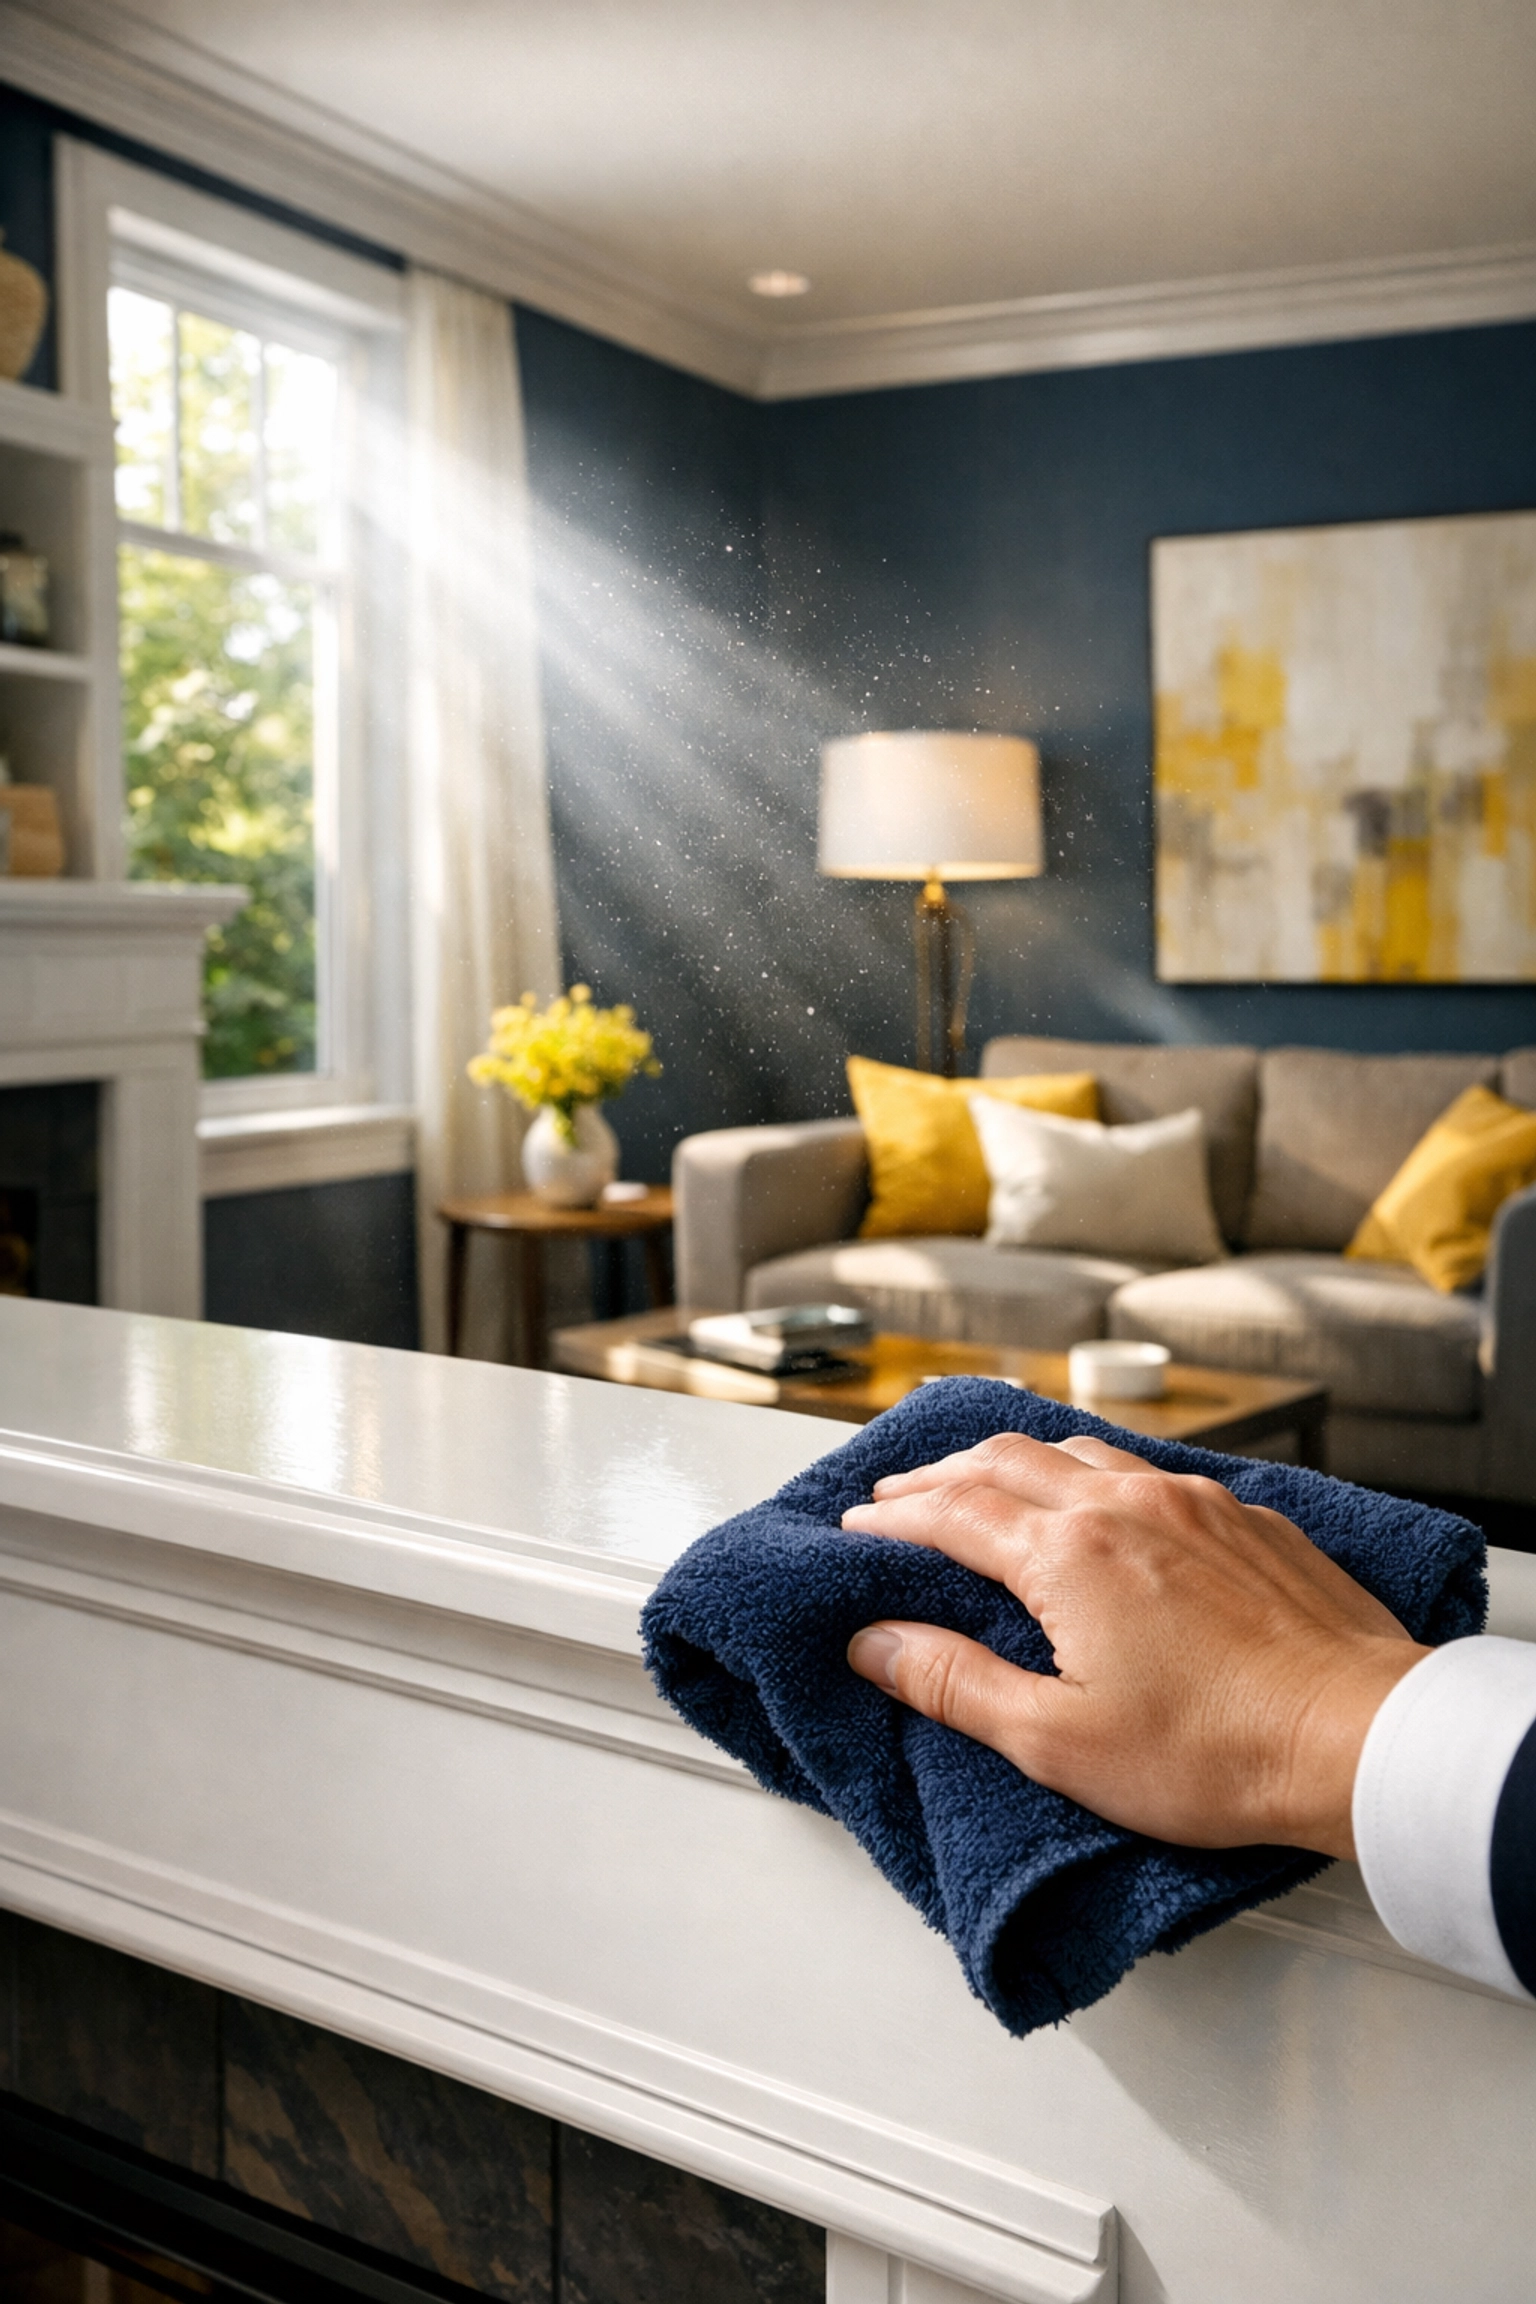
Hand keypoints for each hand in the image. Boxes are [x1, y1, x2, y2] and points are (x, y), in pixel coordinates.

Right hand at [842, 1432, 1429, 1857]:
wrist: (1361, 1737)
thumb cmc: (1219, 1751)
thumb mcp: (1058, 1740)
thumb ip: (954, 1683)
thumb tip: (873, 1643)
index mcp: (1068, 1553)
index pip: (951, 1514)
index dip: (894, 1520)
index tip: (859, 1531)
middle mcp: (1125, 1504)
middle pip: (1006, 1461)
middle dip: (940, 1474)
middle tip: (898, 1492)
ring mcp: (1192, 1503)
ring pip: (1079, 1448)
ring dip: (1015, 1459)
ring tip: (984, 1477)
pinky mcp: (1245, 1519)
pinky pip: (1146, 1467)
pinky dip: (1092, 1468)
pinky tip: (1100, 1492)